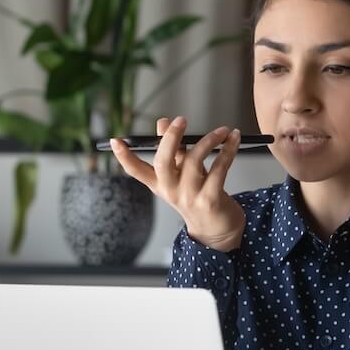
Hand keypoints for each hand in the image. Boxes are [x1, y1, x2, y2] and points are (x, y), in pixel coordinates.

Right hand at [109, 116, 245, 251]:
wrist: (217, 229)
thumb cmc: (198, 196)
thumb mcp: (182, 174)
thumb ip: (174, 150)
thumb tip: (162, 122)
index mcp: (159, 184)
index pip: (136, 171)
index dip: (124, 157)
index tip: (115, 141)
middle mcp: (170, 191)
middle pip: (162, 162)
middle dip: (170, 138)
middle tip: (180, 120)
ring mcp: (189, 197)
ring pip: (194, 160)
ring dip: (210, 140)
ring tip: (222, 130)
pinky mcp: (209, 199)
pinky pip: (218, 169)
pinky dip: (228, 150)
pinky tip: (233, 139)